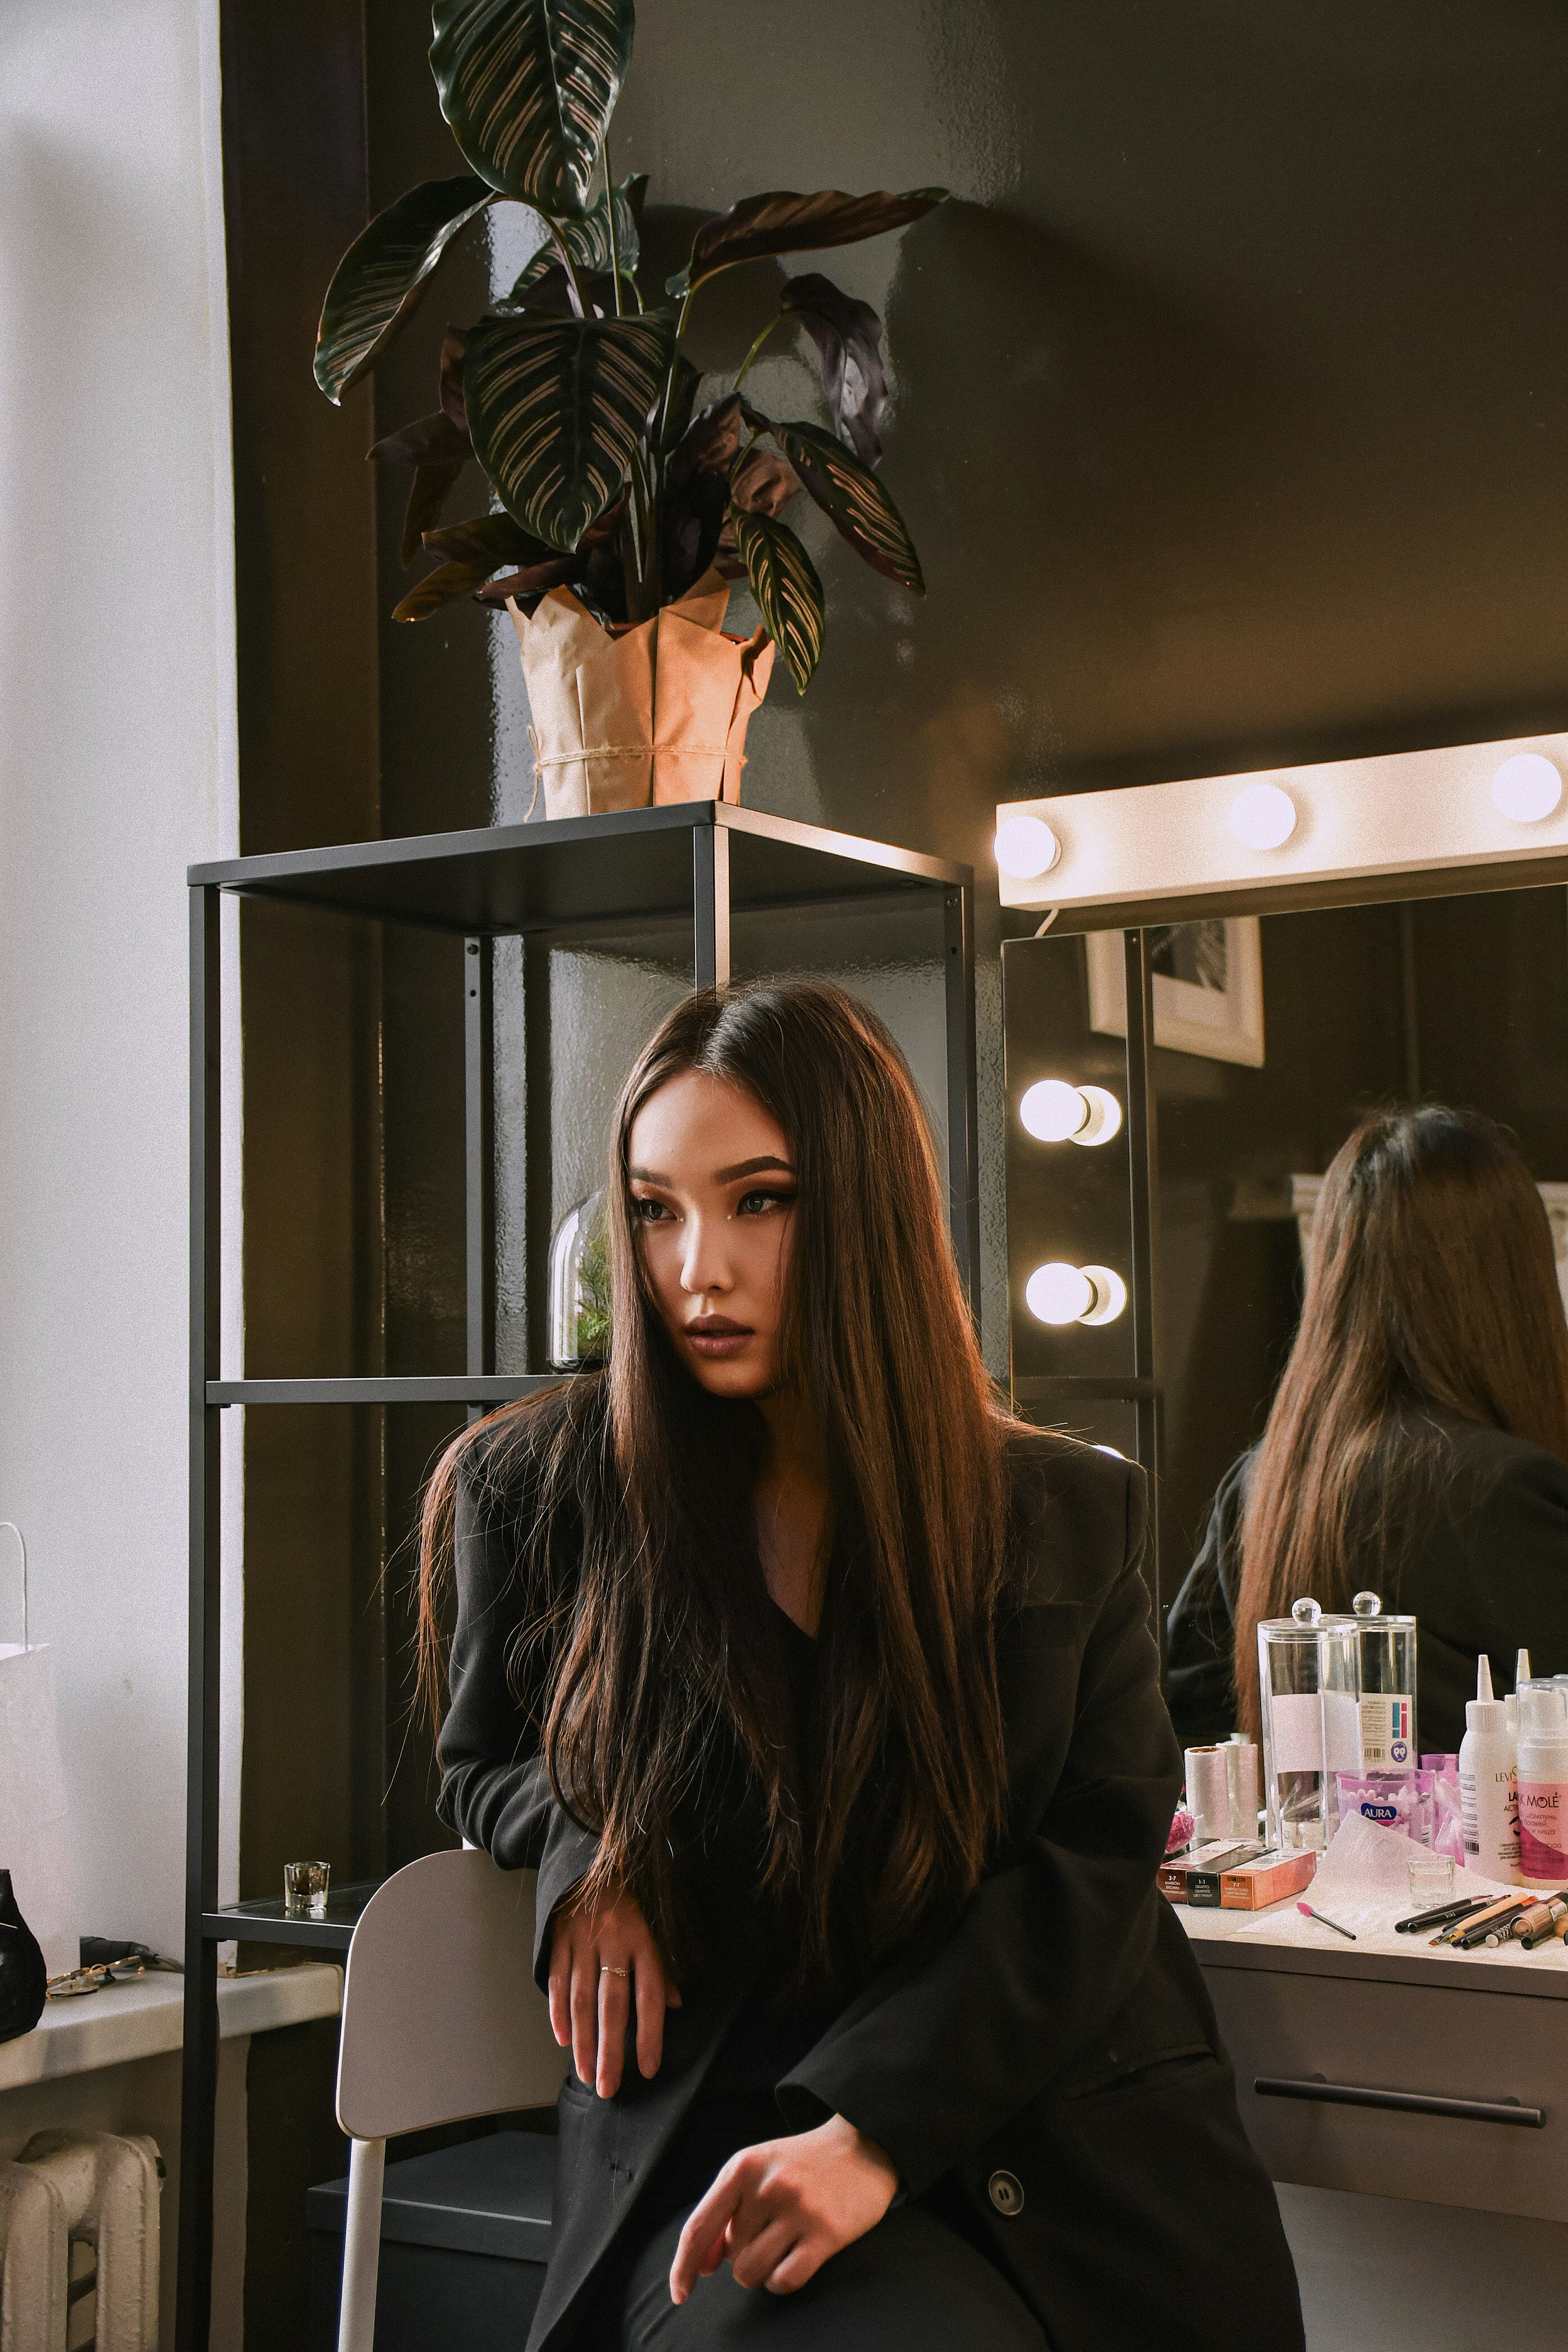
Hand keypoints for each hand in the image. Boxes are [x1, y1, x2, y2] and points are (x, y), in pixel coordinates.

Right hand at [547, 1889, 680, 2098]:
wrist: (588, 1865)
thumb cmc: (627, 1907)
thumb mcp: (652, 1931)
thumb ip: (660, 1970)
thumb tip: (676, 2006)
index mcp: (642, 1942)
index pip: (648, 1995)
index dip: (650, 2033)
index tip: (648, 2069)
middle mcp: (613, 1943)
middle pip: (612, 2005)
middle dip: (610, 2050)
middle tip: (609, 2088)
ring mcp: (582, 1942)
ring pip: (581, 1999)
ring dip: (583, 2042)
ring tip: (586, 2075)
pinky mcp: (557, 1941)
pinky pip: (556, 1982)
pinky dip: (557, 2014)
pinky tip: (563, 2041)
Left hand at [669, 2114, 897, 2302]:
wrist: (862, 2144)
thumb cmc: (799, 2164)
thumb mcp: (754, 2171)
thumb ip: (723, 2212)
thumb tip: (702, 2266)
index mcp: (742, 2167)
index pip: (699, 2228)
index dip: (683, 2266)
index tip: (680, 2293)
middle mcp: (767, 2186)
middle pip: (730, 2257)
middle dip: (743, 2253)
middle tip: (770, 2228)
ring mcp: (798, 2209)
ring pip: (752, 2273)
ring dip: (761, 2270)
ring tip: (782, 2242)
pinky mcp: (826, 2232)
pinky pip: (784, 2281)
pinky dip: (782, 2280)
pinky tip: (797, 2258)